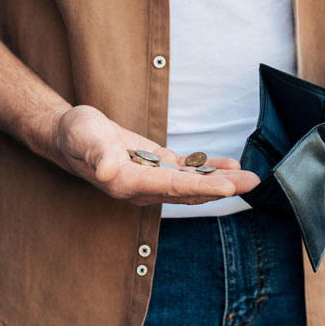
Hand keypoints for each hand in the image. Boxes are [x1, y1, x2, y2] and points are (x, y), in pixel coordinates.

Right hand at [51, 105, 260, 205]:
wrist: (71, 135)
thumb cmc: (76, 135)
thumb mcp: (83, 137)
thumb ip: (96, 154)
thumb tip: (106, 171)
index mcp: (127, 183)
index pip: (171, 187)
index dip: (202, 188)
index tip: (229, 188)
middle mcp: (144, 187)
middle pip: (189, 190)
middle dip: (222, 188)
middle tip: (253, 183)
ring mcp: (152, 179)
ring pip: (192, 183)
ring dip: (221, 180)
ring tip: (250, 178)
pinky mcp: (157, 167)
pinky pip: (187, 171)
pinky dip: (209, 169)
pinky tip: (229, 165)